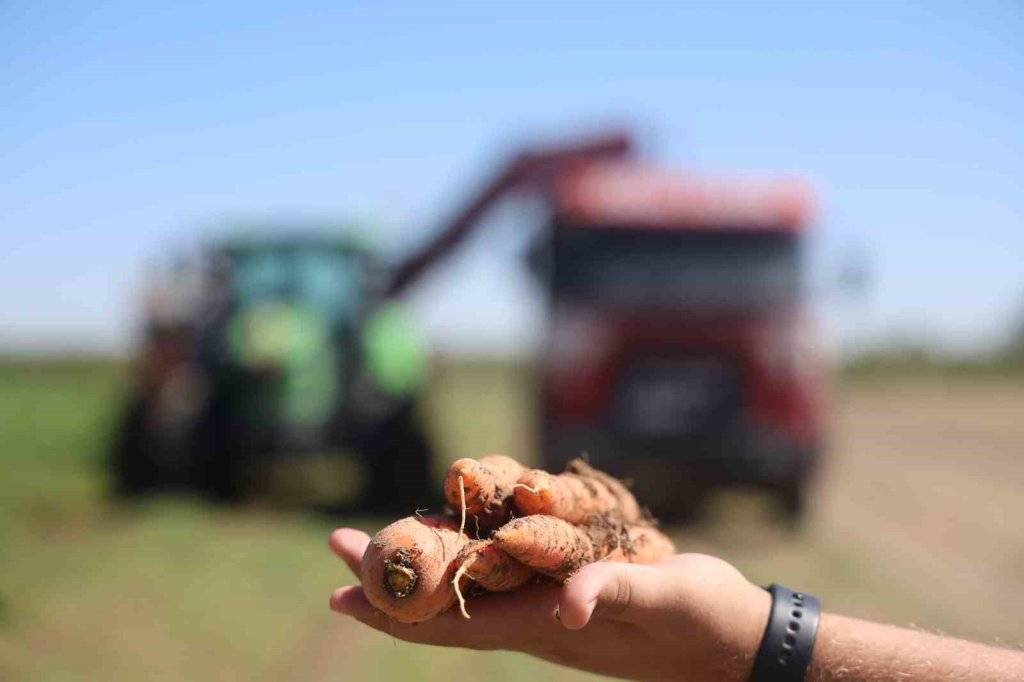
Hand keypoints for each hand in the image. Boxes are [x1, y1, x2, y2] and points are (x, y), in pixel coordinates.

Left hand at [328, 528, 770, 681]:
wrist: (735, 642)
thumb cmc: (701, 623)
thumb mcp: (660, 599)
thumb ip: (613, 592)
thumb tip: (570, 603)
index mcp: (546, 625)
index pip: (451, 623)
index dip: (394, 610)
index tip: (341, 590)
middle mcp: (537, 617)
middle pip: (446, 602)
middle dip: (391, 576)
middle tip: (339, 545)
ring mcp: (553, 605)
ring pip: (471, 584)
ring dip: (424, 560)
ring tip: (385, 537)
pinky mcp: (574, 588)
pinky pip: (508, 571)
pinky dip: (473, 552)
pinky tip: (465, 534)